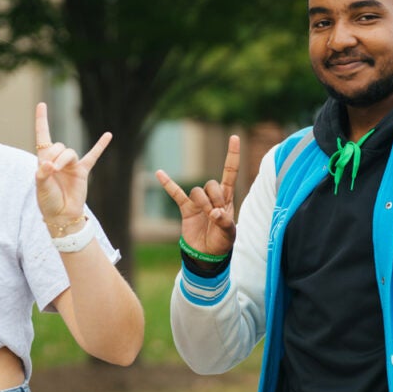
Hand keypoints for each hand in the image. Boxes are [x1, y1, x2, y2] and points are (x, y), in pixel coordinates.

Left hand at [34, 102, 110, 231]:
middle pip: (57, 146)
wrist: (62, 216)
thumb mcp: (41, 187)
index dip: (42, 121)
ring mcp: (71, 165)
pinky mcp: (83, 171)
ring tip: (58, 170)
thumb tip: (49, 165)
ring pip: (70, 152)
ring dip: (64, 159)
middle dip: (53, 155)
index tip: (42, 104)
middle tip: (51, 169)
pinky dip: (100, 146)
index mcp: (44, 161)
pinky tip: (108, 135)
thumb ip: (43, 174)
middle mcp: (57, 160)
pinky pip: (93, 156)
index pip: (43, 136)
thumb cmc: (48, 202)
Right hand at [154, 136, 238, 257]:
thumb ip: (225, 222)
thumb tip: (215, 213)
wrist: (207, 255)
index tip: (233, 137)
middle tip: (217, 214)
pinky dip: (168, 184)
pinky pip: (176, 193)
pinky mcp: (186, 209)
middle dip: (215, 198)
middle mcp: (213, 196)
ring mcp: (198, 202)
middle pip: (212, 184)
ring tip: (207, 217)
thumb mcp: (230, 234)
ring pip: (198, 191)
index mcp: (227, 198)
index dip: (232, 155)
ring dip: (203, 203)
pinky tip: (159, 173)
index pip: (230, 172)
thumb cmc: (222, 242)